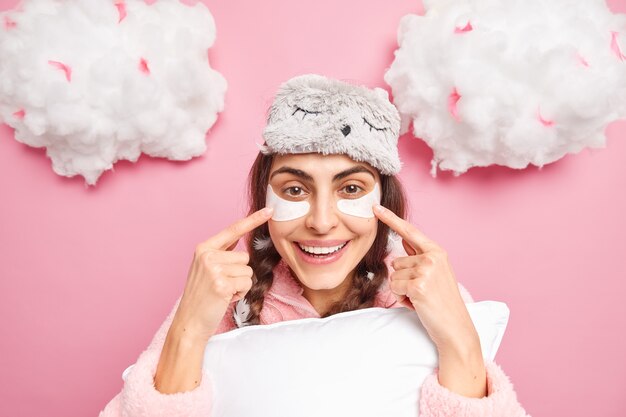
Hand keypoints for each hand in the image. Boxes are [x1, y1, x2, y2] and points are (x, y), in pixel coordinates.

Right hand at [172, 207, 273, 341]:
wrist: (189, 322)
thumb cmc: (201, 297)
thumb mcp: (206, 268)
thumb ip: (222, 252)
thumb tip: (239, 237)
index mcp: (204, 248)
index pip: (233, 230)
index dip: (253, 219)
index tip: (270, 210)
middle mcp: (208, 255)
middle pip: (245, 256)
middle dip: (239, 273)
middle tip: (222, 286)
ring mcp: (214, 269)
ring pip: (248, 271)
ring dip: (240, 285)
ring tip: (223, 293)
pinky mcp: (221, 284)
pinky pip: (246, 283)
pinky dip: (240, 293)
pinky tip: (225, 299)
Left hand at [373, 204, 479, 353]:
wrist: (456, 328)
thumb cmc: (442, 303)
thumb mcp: (434, 274)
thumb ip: (418, 258)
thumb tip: (402, 243)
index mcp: (437, 252)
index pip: (409, 231)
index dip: (391, 219)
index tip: (375, 207)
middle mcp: (432, 257)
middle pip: (395, 262)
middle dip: (403, 279)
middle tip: (422, 292)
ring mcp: (426, 270)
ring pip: (393, 276)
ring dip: (402, 290)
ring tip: (421, 299)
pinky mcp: (419, 285)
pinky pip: (395, 287)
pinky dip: (402, 299)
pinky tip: (418, 304)